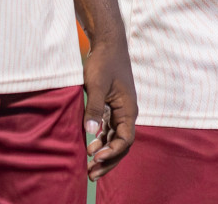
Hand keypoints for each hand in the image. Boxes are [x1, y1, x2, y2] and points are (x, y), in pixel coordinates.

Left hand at [81, 34, 135, 181]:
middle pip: (121, 145)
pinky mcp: (112, 108)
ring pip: (115, 139)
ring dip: (104, 154)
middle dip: (108, 161)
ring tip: (89, 169)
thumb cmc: (104, 61)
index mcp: (128, 109)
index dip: (111, 151)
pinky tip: (90, 149)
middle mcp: (127, 113)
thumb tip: (91, 132)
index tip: (94, 156)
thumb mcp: (97, 84)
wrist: (108, 43)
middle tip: (91, 174)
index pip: (125, 139)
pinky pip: (109, 131)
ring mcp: (120, 111)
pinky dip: (101, 142)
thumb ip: (95, 108)